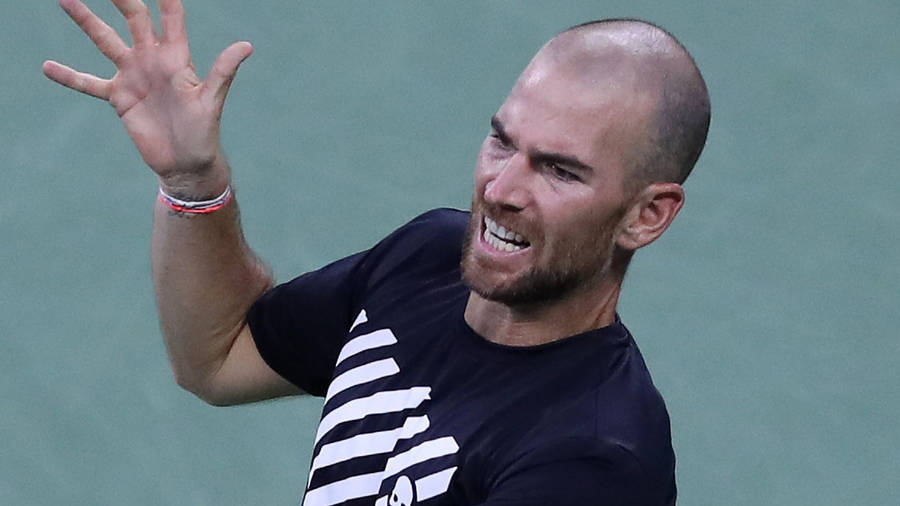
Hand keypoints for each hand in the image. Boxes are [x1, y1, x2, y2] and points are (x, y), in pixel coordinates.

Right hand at [43, 0, 252, 183]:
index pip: (170, 16)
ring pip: (104, 40)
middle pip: (133, 17)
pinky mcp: (119, 98)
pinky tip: (47, 66)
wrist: (187, 163)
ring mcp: (133, 76)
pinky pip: (89, 83)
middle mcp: (152, 59)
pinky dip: (69, 76)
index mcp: (177, 56)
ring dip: (85, 19)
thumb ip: (223, 71)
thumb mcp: (212, 100)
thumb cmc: (204, 131)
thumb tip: (246, 46)